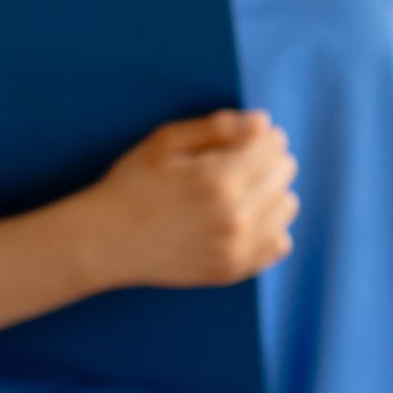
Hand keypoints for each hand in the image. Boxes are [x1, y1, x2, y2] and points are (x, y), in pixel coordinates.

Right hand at [74, 109, 299, 288]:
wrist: (106, 242)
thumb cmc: (132, 184)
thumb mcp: (165, 142)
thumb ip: (216, 128)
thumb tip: (262, 122)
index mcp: (218, 179)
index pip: (272, 148)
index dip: (265, 136)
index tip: (250, 136)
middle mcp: (233, 217)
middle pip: (283, 176)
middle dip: (270, 161)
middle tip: (244, 161)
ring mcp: (235, 248)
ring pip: (286, 209)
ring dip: (274, 192)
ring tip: (245, 188)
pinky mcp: (233, 270)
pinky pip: (280, 244)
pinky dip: (272, 227)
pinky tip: (248, 218)